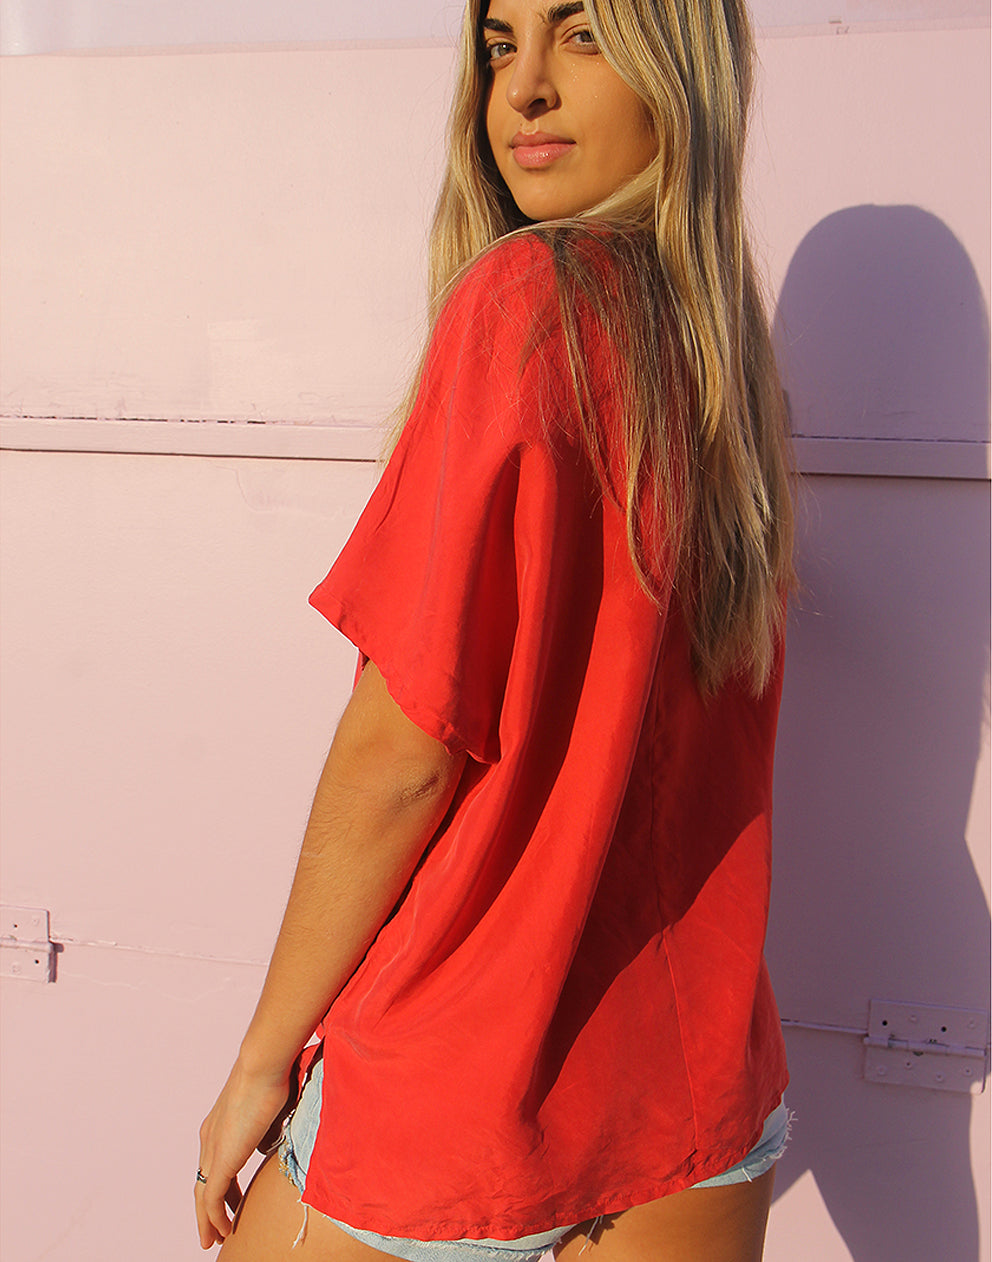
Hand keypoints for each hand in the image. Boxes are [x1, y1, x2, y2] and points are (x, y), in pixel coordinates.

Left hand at [195, 1059, 293, 1248]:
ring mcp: (212, 1149)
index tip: (230, 1200)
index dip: (222, 1185)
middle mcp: (209, 1138)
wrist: (262, 1066)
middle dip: (209, 1209)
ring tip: (215, 1238)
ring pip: (204, 1195)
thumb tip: (265, 1145)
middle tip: (215, 1229)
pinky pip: (212, 1199)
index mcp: (218, 1125)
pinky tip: (223, 1230)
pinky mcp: (221, 1160)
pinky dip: (215, 1217)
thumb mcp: (270, 1108)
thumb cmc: (273, 1077)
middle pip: (204, 1182)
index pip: (214, 1163)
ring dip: (208, 1220)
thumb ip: (266, 1128)